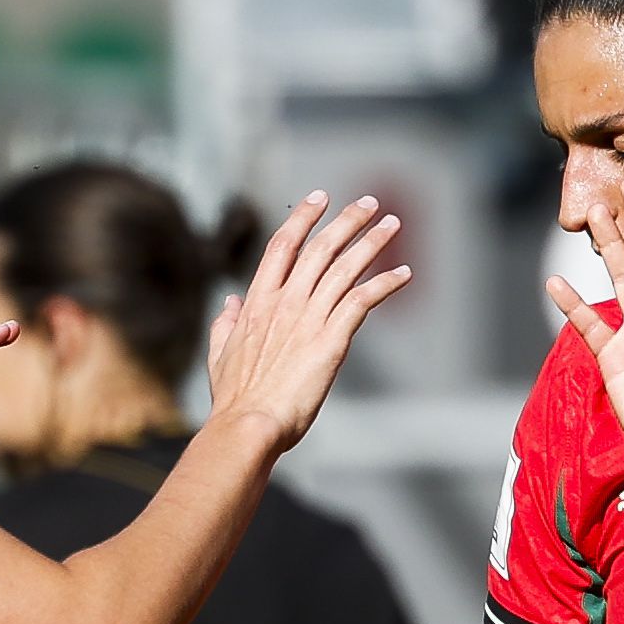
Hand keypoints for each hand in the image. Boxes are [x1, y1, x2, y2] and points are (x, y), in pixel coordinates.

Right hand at [201, 192, 411, 453]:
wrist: (249, 424)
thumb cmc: (235, 399)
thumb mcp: (220, 354)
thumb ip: (227, 323)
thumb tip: (231, 302)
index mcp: (258, 302)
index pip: (283, 245)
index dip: (304, 218)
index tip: (320, 198)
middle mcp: (286, 301)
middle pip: (320, 247)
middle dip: (347, 220)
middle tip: (368, 203)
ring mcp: (309, 318)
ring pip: (345, 267)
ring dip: (372, 242)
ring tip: (391, 224)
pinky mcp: (332, 340)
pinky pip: (364, 300)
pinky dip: (386, 283)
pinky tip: (403, 273)